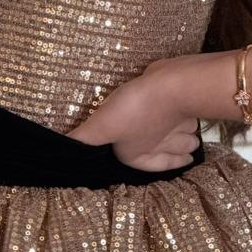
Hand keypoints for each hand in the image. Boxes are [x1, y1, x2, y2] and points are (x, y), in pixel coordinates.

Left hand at [64, 57, 200, 171]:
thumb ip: (82, 138)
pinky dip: (189, 117)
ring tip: (189, 138)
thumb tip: (61, 148)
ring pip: (187, 134)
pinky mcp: (182, 102)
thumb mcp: (101, 126)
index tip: (180, 164)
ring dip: (187, 137)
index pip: (155, 165)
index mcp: (142, 153)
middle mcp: (163, 141)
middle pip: (177, 151)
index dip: (166, 165)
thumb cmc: (135, 111)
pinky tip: (185, 114)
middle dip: (180, 152)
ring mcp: (176, 122)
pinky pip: (188, 115)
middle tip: (187, 153)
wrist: (172, 86)